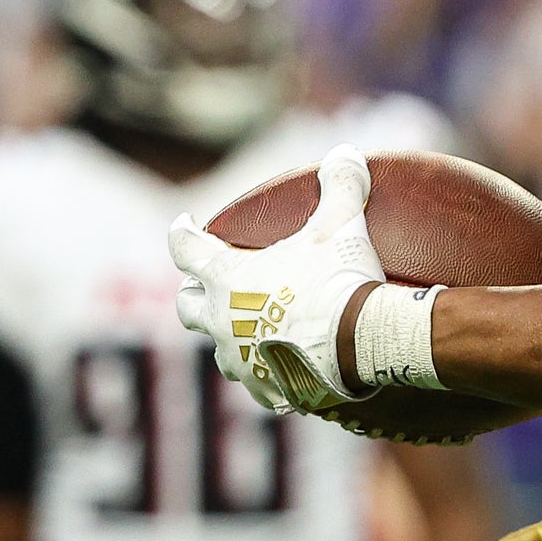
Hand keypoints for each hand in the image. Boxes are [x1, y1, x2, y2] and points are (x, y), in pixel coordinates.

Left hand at [167, 145, 384, 413]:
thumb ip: (341, 183)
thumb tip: (345, 152)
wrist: (360, 342)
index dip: (181, 232)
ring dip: (229, 336)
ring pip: (219, 349)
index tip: (183, 224)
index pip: (186, 249)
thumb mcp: (343, 221)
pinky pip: (257, 382)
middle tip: (210, 284)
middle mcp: (221, 321)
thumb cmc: (340, 278)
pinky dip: (267, 372)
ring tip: (252, 330)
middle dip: (195, 293)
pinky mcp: (265, 388)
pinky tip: (286, 368)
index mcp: (227, 277)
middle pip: (187, 306)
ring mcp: (240, 359)